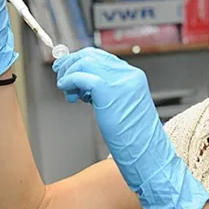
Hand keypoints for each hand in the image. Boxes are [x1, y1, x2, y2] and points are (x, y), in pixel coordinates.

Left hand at [53, 47, 208, 208]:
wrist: (148, 153)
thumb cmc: (134, 137)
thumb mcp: (122, 107)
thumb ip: (108, 92)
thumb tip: (85, 85)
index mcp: (133, 77)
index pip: (102, 56)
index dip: (81, 60)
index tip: (68, 69)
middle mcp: (128, 75)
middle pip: (91, 55)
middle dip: (71, 64)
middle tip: (60, 75)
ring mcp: (120, 82)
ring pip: (85, 63)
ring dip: (69, 74)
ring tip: (68, 93)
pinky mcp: (109, 92)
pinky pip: (82, 77)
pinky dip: (69, 81)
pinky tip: (68, 93)